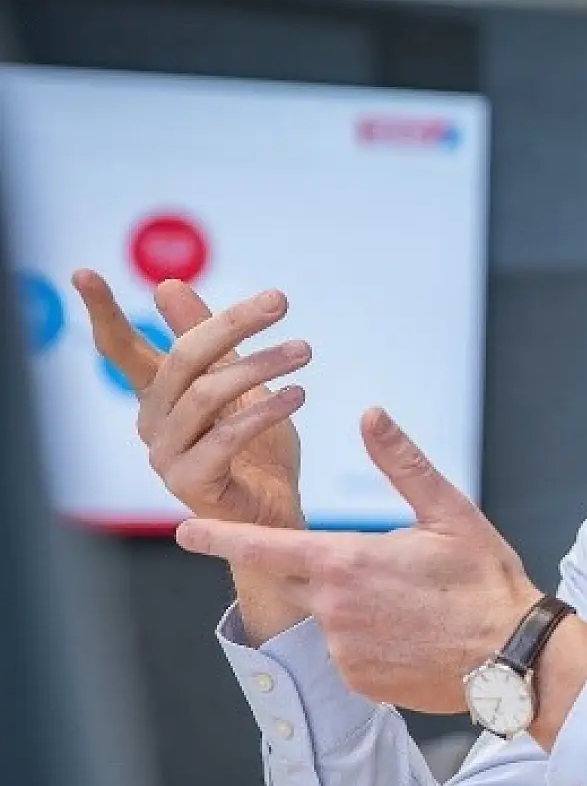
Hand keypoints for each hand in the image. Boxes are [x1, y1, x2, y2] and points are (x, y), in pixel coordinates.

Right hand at [73, 269, 307, 530]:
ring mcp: (167, 455)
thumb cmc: (258, 450)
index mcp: (158, 397)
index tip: (83, 272)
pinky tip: (297, 395)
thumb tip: (168, 285)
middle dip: (232, 324)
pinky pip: (226, 437)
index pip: (120, 349)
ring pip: (206, 395)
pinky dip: (265, 411)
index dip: (101, 312)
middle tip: (280, 301)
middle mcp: (153, 423)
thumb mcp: (238, 384)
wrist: (277, 513)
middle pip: (182, 360)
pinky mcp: (191, 483)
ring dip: (260, 366)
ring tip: (303, 351)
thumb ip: (209, 340)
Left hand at [173, 408, 541, 714]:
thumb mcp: (450, 513)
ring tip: (419, 609)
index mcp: (346, 561)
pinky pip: (350, 656)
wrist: (513, 657)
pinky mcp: (359, 682)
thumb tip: (371, 414)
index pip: (265, 546)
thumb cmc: (486, 581)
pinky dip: (375, 644)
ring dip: (360, 610)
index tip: (185, 531)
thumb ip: (402, 463)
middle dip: (331, 572)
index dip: (220, 537)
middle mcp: (333, 610)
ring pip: (331, 620)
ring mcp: (343, 651)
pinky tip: (418, 637)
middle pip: (300, 582)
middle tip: (387, 575)